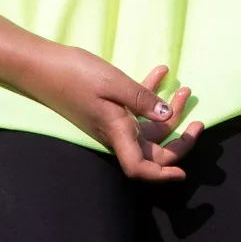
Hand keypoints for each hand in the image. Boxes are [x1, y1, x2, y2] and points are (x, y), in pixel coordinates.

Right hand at [20, 46, 203, 180]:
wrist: (41, 66)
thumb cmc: (75, 75)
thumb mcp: (114, 83)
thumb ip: (142, 99)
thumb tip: (168, 116)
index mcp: (117, 133)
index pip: (141, 168)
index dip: (163, 175)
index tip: (183, 173)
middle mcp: (115, 133)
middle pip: (152, 150)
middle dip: (179, 137)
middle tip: (198, 119)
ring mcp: (110, 121)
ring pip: (147, 127)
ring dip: (168, 110)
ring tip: (184, 88)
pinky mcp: (106, 108)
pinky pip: (134, 108)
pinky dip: (149, 93)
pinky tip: (162, 71)